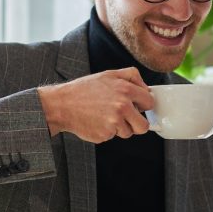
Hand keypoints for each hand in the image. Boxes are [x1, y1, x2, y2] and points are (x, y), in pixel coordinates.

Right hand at [39, 68, 153, 142]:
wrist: (62, 104)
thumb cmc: (84, 90)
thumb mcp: (109, 74)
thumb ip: (131, 76)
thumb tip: (147, 88)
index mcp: (126, 89)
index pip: (150, 102)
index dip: (144, 105)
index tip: (138, 107)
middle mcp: (122, 106)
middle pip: (144, 126)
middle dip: (137, 124)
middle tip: (126, 118)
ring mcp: (114, 122)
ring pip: (128, 133)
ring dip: (119, 128)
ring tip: (105, 117)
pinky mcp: (105, 134)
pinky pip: (113, 136)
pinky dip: (107, 132)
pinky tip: (97, 122)